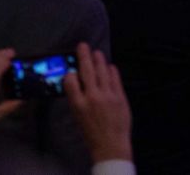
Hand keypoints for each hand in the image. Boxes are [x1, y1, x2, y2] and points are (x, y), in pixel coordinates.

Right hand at [63, 43, 131, 163]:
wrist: (111, 143)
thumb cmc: (92, 133)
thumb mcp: (78, 117)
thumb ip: (78, 100)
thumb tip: (78, 84)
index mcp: (78, 105)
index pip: (70, 82)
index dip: (70, 73)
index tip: (71, 70)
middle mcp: (92, 97)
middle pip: (87, 71)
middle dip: (84, 56)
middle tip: (82, 45)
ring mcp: (107, 95)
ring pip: (102, 71)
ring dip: (99, 59)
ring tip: (96, 52)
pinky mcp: (119, 95)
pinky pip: (115, 78)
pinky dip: (111, 70)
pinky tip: (109, 66)